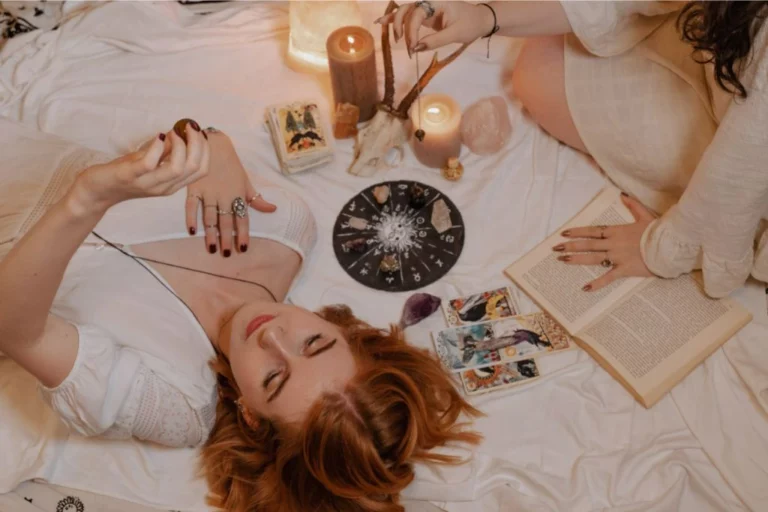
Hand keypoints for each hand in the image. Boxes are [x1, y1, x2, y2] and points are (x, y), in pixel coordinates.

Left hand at [73, 126, 208, 214]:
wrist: (97, 191)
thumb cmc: (125, 174)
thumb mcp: (151, 160)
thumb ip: (167, 151)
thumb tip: (181, 132)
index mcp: (173, 183)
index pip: (201, 170)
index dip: (205, 149)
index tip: (198, 131)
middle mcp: (165, 186)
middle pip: (194, 167)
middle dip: (196, 143)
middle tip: (189, 127)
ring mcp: (148, 183)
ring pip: (177, 168)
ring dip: (180, 145)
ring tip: (173, 132)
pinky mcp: (130, 176)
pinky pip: (149, 164)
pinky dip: (157, 147)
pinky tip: (158, 136)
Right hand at [185, 130, 275, 256]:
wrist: (212, 145)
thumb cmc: (231, 165)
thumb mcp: (246, 181)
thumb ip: (257, 199)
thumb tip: (273, 210)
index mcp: (238, 195)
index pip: (242, 218)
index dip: (243, 234)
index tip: (243, 249)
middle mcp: (224, 196)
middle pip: (226, 222)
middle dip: (227, 239)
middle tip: (226, 255)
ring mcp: (208, 193)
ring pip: (209, 217)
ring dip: (211, 234)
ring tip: (212, 248)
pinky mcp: (193, 188)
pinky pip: (191, 206)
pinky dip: (190, 218)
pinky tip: (192, 231)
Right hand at [376, 1, 494, 54]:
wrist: (479, 19)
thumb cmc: (470, 24)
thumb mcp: (456, 34)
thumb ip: (436, 40)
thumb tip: (416, 48)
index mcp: (437, 2)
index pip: (416, 14)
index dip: (412, 31)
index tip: (414, 48)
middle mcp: (428, 2)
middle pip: (406, 10)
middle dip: (402, 28)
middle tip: (407, 47)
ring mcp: (425, 8)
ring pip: (404, 12)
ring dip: (396, 24)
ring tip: (396, 40)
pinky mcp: (424, 15)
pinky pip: (407, 16)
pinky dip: (394, 18)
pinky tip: (381, 22)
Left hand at [553, 194, 655, 290]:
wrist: (670, 245)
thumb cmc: (658, 231)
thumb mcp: (645, 215)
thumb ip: (632, 206)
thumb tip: (623, 195)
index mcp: (616, 231)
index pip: (592, 231)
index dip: (577, 232)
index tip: (564, 233)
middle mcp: (613, 243)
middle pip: (588, 244)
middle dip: (570, 246)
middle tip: (555, 248)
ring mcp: (618, 257)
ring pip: (593, 258)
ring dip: (576, 259)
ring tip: (562, 260)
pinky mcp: (624, 269)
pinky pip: (608, 277)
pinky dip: (597, 283)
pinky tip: (585, 288)